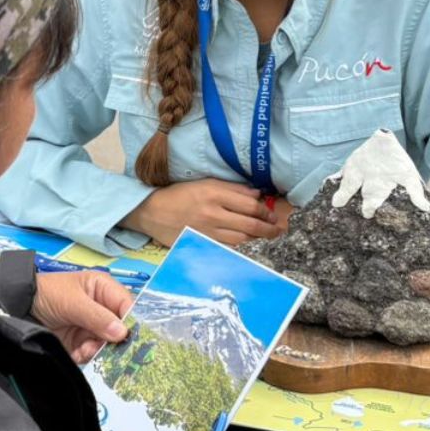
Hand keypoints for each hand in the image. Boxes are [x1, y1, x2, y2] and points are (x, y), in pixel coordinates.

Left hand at [32, 270, 131, 362]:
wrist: (18, 307)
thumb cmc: (47, 293)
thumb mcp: (72, 301)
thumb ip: (97, 317)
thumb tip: (122, 332)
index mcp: (103, 290)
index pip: (126, 305)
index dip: (130, 321)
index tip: (127, 336)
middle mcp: (101, 309)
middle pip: (120, 329)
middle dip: (113, 340)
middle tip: (103, 347)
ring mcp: (91, 327)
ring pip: (107, 345)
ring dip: (97, 350)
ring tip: (83, 349)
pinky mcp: (80, 343)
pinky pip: (92, 354)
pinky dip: (85, 355)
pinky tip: (76, 352)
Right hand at [122, 179, 284, 246]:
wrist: (152, 212)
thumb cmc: (179, 195)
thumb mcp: (205, 183)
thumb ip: (231, 188)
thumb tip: (256, 194)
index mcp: (214, 193)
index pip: (249, 203)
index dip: (264, 210)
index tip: (271, 213)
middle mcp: (213, 213)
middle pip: (250, 223)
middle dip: (268, 228)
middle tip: (277, 229)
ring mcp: (208, 231)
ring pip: (242, 238)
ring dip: (257, 238)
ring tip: (265, 236)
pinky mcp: (202, 244)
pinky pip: (228, 247)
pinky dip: (240, 246)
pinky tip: (246, 243)